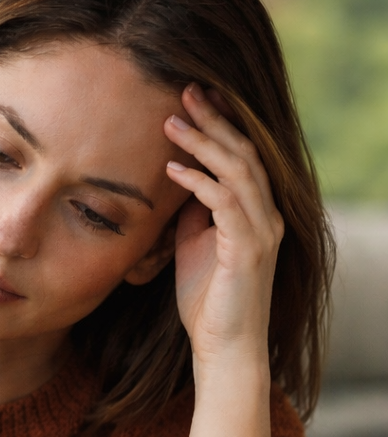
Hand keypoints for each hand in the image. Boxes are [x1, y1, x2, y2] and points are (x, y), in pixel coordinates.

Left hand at [164, 84, 283, 367]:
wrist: (223, 346)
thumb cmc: (206, 300)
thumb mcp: (193, 245)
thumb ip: (192, 212)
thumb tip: (177, 179)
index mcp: (257, 212)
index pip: (244, 156)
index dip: (222, 125)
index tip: (195, 98)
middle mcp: (267, 215)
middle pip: (245, 153)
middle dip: (215, 120)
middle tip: (186, 90)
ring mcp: (261, 231)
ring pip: (238, 171)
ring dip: (203, 143)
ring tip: (170, 122)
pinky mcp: (248, 248)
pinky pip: (225, 203)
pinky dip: (198, 182)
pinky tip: (172, 169)